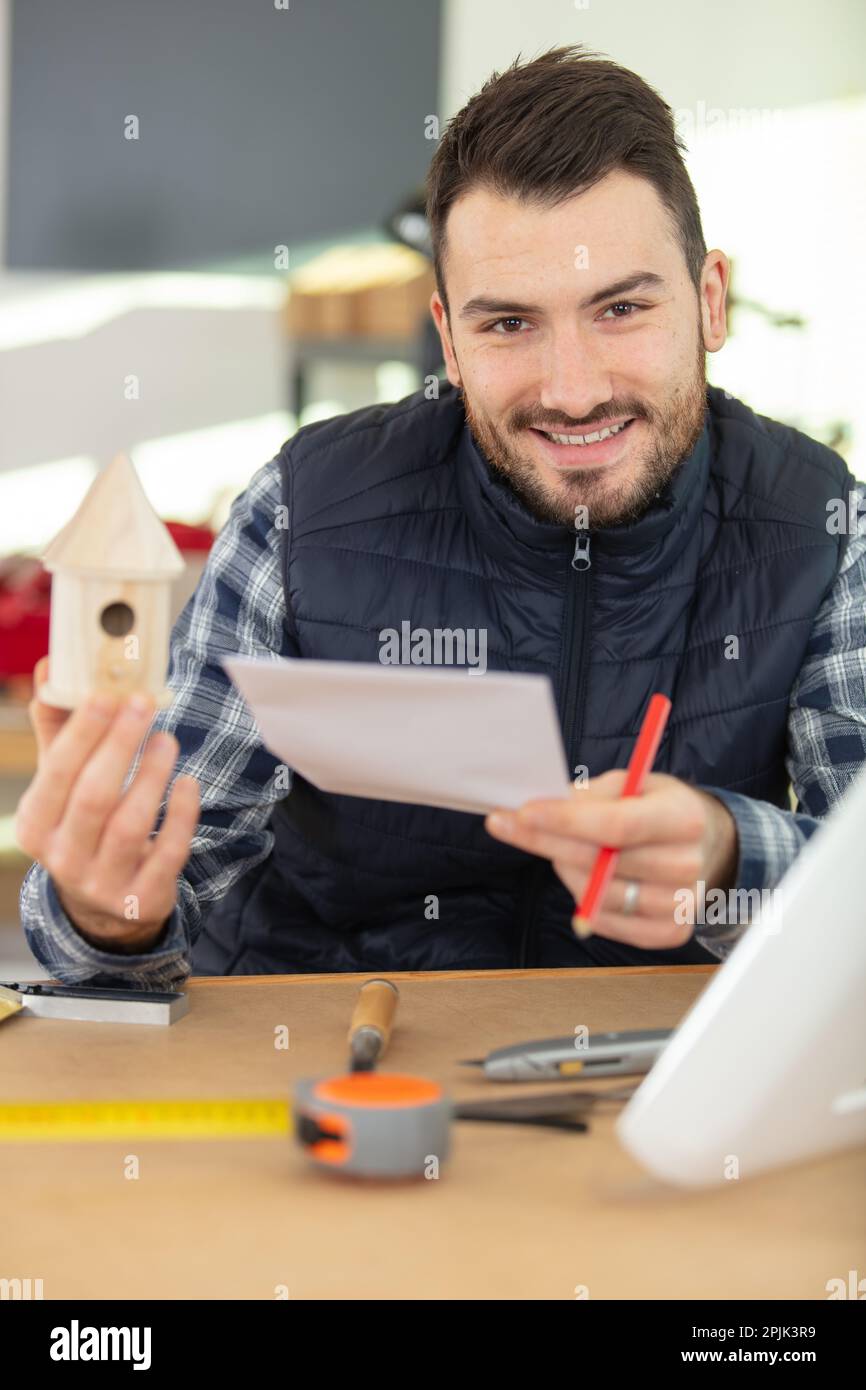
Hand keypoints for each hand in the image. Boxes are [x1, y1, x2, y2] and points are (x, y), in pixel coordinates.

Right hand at [14, 657, 199, 952]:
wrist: (104, 906)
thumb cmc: (83, 825)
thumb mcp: (62, 786)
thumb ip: (57, 728)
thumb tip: (50, 668)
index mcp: (36, 825)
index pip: (57, 773)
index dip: (83, 732)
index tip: (108, 693)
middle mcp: (64, 858)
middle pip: (93, 797)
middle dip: (120, 745)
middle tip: (144, 704)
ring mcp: (104, 883)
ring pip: (130, 825)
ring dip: (151, 776)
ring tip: (167, 740)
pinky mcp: (143, 897)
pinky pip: (167, 852)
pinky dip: (181, 815)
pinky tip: (188, 783)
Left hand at [485, 769, 738, 949]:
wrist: (707, 847)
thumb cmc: (661, 809)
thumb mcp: (635, 783)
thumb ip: (595, 793)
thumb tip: (551, 803)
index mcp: (683, 818)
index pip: (617, 824)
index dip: (566, 820)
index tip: (523, 812)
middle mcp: (687, 864)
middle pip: (600, 861)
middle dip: (545, 840)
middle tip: (505, 824)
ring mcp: (680, 904)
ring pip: (597, 895)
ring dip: (565, 869)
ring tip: (560, 849)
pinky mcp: (669, 932)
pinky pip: (607, 923)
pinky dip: (584, 901)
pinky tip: (581, 878)